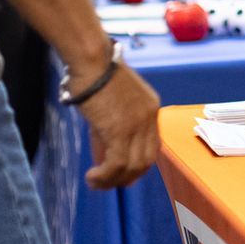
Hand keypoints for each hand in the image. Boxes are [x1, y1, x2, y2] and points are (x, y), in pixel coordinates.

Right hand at [76, 53, 162, 190]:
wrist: (92, 60)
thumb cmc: (95, 75)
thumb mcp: (110, 104)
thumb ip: (111, 130)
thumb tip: (103, 159)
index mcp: (151, 108)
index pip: (152, 146)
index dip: (138, 165)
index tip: (122, 174)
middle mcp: (150, 118)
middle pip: (146, 160)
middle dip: (128, 177)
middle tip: (108, 183)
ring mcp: (137, 125)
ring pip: (131, 166)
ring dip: (112, 180)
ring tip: (95, 182)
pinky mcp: (121, 130)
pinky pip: (116, 164)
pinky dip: (104, 176)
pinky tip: (92, 177)